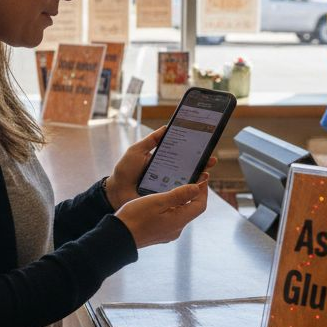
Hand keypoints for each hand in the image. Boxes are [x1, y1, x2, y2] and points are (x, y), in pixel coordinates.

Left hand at [103, 127, 217, 208]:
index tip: (205, 146)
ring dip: (199, 178)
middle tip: (211, 160)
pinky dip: (188, 192)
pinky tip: (195, 187)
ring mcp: (167, 187)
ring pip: (187, 184)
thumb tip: (166, 127)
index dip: (195, 152)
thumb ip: (151, 140)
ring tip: (206, 173)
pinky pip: (178, 196)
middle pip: (189, 169)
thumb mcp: (137, 150)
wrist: (115, 191)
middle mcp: (168, 175)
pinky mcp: (164, 199)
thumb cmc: (125, 171)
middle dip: (202, 164)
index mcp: (163, 162)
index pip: (183, 156)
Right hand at [114, 177, 208, 248]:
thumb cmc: (136, 217)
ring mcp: (167, 233)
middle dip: (192, 194)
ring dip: (180, 201)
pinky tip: (161, 201)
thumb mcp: (157, 201)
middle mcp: (176, 229)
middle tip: (189, 178)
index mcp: (178, 221)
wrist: (118, 237)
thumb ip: (179, 195)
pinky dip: (170, 208)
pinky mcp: (159, 234)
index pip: (200, 205)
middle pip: (191, 209)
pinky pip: (170, 219)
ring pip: (180, 214)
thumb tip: (197, 188)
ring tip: (173, 187)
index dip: (203, 191)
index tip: (201, 177)